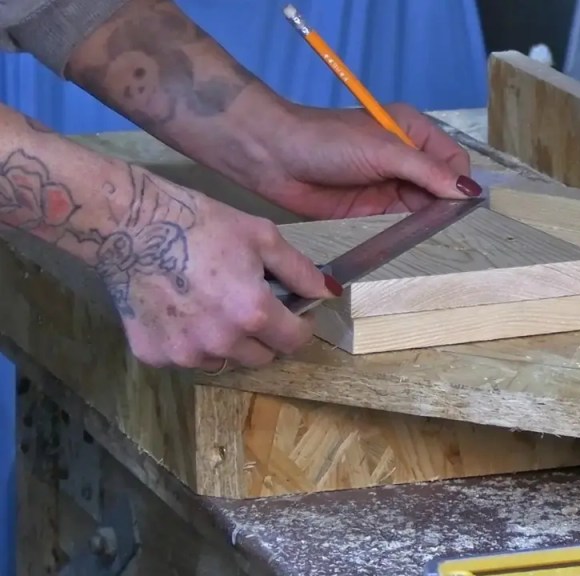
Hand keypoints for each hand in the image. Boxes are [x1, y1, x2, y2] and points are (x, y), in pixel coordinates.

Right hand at [116, 186, 337, 370]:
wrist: (128, 225)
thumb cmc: (199, 223)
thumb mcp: (261, 236)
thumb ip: (299, 271)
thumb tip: (326, 293)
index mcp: (253, 314)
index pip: (294, 341)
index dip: (301, 326)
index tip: (296, 313)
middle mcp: (221, 342)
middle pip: (260, 357)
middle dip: (265, 336)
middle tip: (252, 306)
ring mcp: (184, 353)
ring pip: (223, 361)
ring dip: (228, 342)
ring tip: (213, 306)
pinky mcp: (153, 355)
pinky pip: (186, 357)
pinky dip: (190, 341)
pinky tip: (182, 309)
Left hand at [253, 103, 481, 219]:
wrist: (272, 156)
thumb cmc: (329, 141)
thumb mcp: (384, 151)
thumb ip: (427, 172)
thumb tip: (471, 192)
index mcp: (413, 131)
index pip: (453, 160)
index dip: (459, 183)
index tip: (460, 206)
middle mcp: (406, 158)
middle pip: (441, 187)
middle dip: (447, 206)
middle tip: (451, 230)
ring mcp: (389, 185)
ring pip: (423, 208)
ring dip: (429, 222)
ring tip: (435, 240)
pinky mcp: (372, 210)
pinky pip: (400, 224)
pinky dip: (409, 234)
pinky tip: (415, 245)